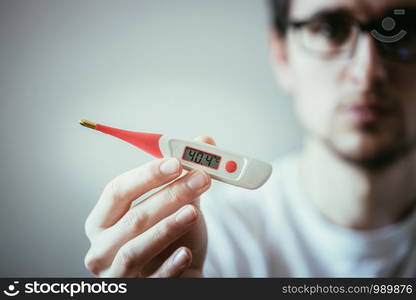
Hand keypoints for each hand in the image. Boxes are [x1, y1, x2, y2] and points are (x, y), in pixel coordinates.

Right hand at [84, 136, 215, 276]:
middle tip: (200, 179)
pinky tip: (187, 251)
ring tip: (194, 211)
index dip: (146, 175)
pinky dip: (171, 264)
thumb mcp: (177, 205)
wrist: (181, 274)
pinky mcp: (137, 292)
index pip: (118, 190)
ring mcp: (116, 273)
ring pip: (137, 248)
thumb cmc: (172, 237)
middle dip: (169, 195)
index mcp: (103, 219)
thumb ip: (185, 176)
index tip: (176, 162)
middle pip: (132, 217)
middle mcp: (101, 247)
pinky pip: (154, 279)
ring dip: (167, 226)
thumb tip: (205, 141)